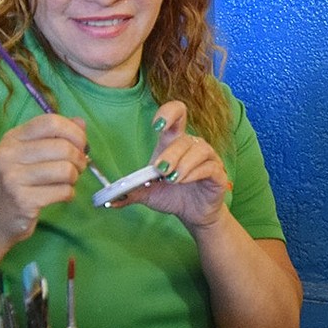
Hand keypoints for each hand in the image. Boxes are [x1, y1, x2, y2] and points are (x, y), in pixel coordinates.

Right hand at [0, 114, 88, 244]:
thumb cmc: (18, 182)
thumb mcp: (30, 154)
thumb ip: (55, 136)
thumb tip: (81, 123)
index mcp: (12, 138)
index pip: (50, 122)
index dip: (74, 132)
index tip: (81, 144)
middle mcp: (9, 155)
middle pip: (63, 147)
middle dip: (79, 158)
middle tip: (79, 167)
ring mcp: (14, 178)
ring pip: (66, 170)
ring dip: (75, 177)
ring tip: (68, 181)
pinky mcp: (23, 201)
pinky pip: (63, 191)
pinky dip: (69, 194)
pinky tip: (62, 195)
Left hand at [117, 101, 228, 228]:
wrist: (192, 214)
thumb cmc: (171, 196)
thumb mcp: (147, 194)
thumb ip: (130, 192)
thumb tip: (110, 199)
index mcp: (174, 143)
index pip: (176, 114)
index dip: (168, 113)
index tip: (156, 125)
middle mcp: (192, 146)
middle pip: (183, 139)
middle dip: (170, 154)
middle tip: (161, 170)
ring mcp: (208, 158)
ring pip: (199, 150)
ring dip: (184, 164)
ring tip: (173, 179)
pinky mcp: (218, 173)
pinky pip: (210, 166)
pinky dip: (195, 173)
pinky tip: (184, 181)